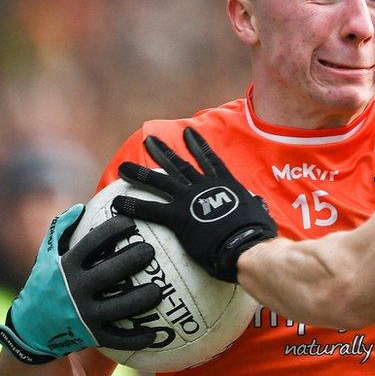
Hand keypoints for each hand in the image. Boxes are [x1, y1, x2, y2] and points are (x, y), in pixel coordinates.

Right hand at [0, 205, 160, 363]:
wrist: (30, 329)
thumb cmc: (45, 285)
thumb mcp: (45, 257)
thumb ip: (60, 231)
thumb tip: (80, 206)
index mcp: (66, 267)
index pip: (91, 244)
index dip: (112, 231)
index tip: (131, 222)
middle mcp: (74, 290)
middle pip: (108, 273)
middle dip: (131, 260)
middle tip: (150, 251)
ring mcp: (83, 314)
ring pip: (117, 307)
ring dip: (139, 300)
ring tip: (159, 290)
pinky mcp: (90, 336)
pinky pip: (117, 338)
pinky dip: (135, 339)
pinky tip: (155, 333)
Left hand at [113, 127, 277, 282]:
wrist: (245, 243)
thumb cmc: (257, 233)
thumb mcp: (258, 213)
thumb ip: (253, 206)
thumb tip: (258, 207)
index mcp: (225, 184)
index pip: (209, 159)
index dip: (198, 145)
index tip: (188, 132)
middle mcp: (204, 186)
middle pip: (178, 165)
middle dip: (162, 151)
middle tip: (149, 140)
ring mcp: (189, 199)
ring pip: (159, 182)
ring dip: (140, 173)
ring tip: (124, 167)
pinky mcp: (177, 216)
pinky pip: (149, 209)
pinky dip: (132, 206)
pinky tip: (116, 203)